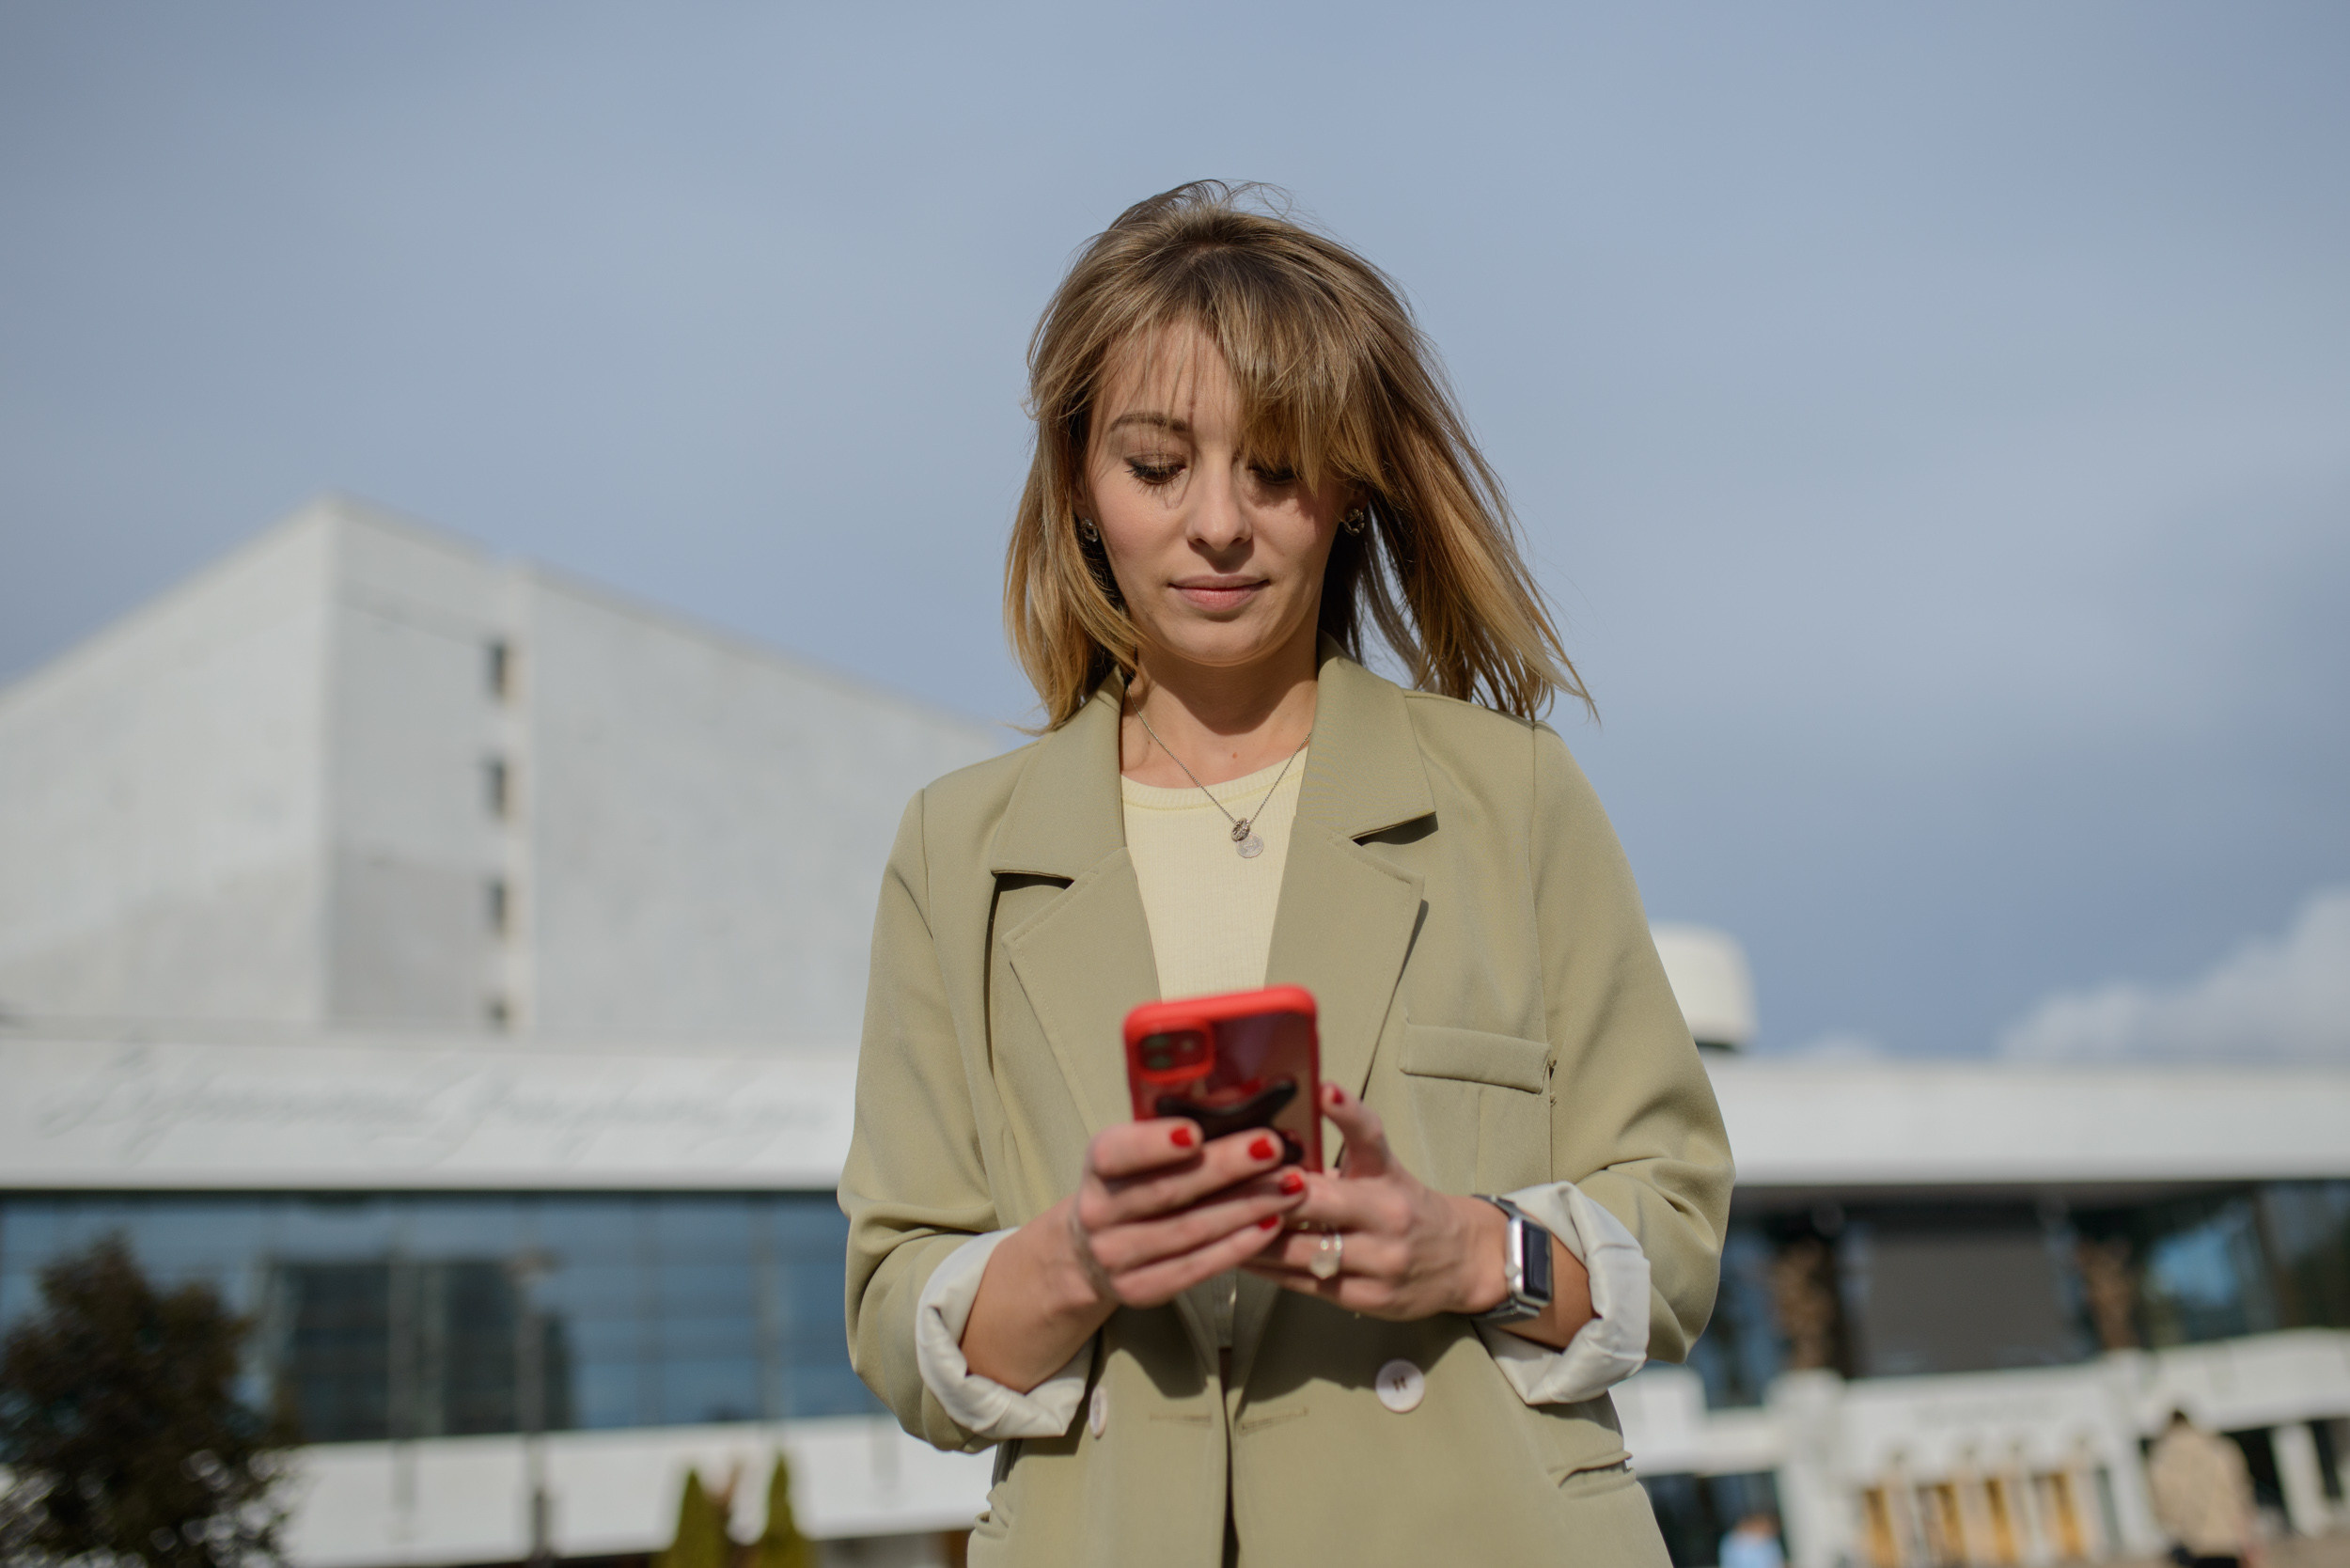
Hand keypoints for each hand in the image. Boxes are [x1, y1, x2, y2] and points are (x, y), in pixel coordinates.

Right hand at [1066, 1117, 1309, 1307]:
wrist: (1094, 1250)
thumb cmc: (1134, 1184)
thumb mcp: (1139, 1151)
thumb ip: (1177, 1131)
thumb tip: (1242, 1101)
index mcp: (1097, 1166)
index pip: (1116, 1152)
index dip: (1154, 1144)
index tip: (1196, 1132)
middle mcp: (1097, 1213)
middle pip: (1166, 1191)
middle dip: (1226, 1168)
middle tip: (1273, 1148)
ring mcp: (1115, 1257)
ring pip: (1189, 1231)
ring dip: (1247, 1207)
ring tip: (1291, 1185)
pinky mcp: (1138, 1290)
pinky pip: (1195, 1268)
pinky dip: (1238, 1246)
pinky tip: (1271, 1224)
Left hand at [1243, 1083, 1502, 1320]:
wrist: (1460, 1260)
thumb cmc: (1405, 1206)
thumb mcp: (1381, 1169)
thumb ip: (1336, 1154)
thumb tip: (1276, 1130)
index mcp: (1388, 1174)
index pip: (1369, 1136)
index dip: (1346, 1112)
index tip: (1324, 1090)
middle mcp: (1388, 1215)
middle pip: (1318, 1200)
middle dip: (1265, 1191)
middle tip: (1220, 1179)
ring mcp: (1380, 1260)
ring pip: (1301, 1249)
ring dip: (1252, 1235)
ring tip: (1212, 1222)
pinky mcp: (1367, 1298)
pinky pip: (1304, 1284)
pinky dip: (1267, 1269)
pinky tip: (1238, 1255)